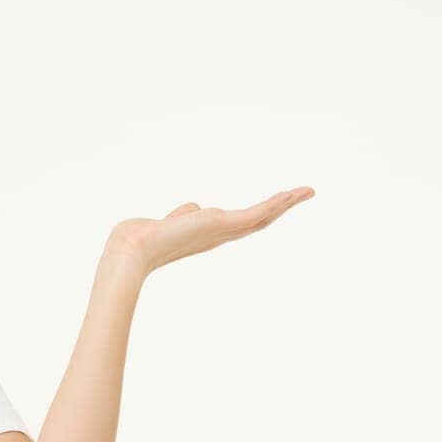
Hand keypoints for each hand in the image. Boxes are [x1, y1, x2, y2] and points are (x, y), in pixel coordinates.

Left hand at [108, 187, 315, 276]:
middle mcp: (219, 236)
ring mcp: (222, 231)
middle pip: (258, 221)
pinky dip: (276, 203)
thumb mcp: (169, 222)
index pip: (240, 224)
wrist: (134, 249)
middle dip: (280, 209)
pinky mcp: (222, 224)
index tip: (276, 205)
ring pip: (262, 217)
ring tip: (306, 191)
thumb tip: (193, 208)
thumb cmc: (144, 238)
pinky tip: (292, 193)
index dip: (259, 214)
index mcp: (208, 235)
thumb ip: (183, 215)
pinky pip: (256, 213)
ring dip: (285, 203)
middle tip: (303, 195)